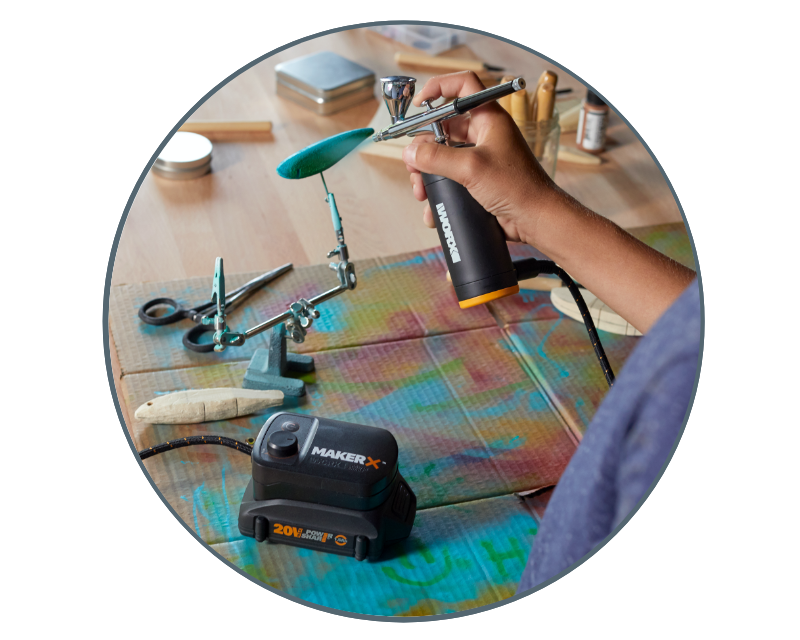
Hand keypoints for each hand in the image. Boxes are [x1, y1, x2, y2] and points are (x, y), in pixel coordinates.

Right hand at [402, 71, 557, 244]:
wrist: (534, 219)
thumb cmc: (518, 187)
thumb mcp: (471, 168)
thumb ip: (436, 158)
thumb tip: (411, 152)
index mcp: (489, 119)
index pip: (463, 87)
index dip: (440, 87)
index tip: (420, 102)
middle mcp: (484, 135)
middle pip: (444, 127)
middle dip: (424, 147)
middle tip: (415, 164)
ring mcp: (480, 157)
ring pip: (443, 156)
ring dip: (427, 172)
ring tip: (421, 191)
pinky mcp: (477, 179)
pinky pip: (450, 177)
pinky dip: (438, 189)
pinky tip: (432, 206)